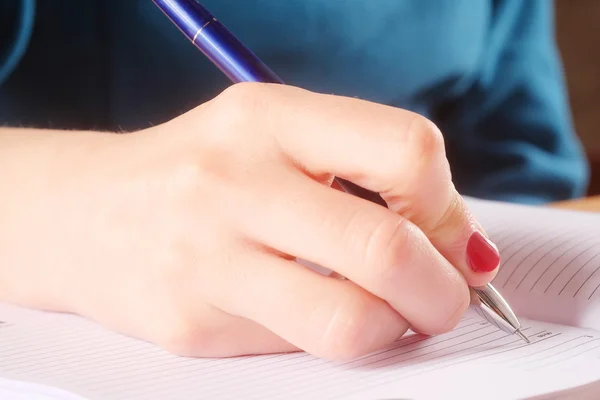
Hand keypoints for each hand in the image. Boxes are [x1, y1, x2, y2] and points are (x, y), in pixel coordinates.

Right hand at [0, 83, 499, 359]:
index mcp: (270, 118)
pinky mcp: (193, 325)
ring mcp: (208, 258)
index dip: (446, 206)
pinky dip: (339, 342)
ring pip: (351, 321)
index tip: (446, 235)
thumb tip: (461, 247)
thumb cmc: (200, 172)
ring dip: (398, 328)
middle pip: (386, 247)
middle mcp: (235, 181)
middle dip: (443, 290)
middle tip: (444, 297)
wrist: (87, 213)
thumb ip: (367, 175)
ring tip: (389, 315)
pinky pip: (303, 349)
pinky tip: (321, 317)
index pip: (405, 151)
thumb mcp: (276, 138)